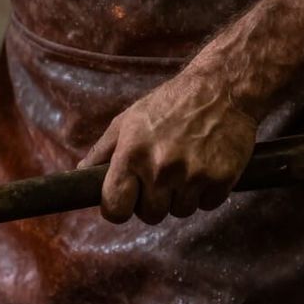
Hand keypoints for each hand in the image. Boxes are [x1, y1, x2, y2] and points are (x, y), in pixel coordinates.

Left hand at [78, 68, 258, 223]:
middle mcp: (160, 169)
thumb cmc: (170, 103)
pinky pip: (208, 204)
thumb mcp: (128, 120)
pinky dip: (206, 192)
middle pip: (150, 216)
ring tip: (184, 167)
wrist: (222, 88)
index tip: (125, 201)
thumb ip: (102, 151)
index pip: (115, 208)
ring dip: (181, 197)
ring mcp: (193, 175)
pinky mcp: (221, 178)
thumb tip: (81, 174)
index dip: (118, 209)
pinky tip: (205, 167)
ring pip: (180, 211)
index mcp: (132, 155)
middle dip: (153, 202)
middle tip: (160, 179)